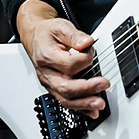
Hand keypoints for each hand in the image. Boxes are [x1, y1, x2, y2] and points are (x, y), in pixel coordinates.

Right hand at [17, 0, 109, 118]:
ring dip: (84, 104)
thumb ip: (74, 35)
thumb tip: (86, 43)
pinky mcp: (54, 88)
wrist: (35, 38)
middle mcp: (46, 73)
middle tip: (103, 84)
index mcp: (46, 56)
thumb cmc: (47, 34)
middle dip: (86, 88)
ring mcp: (49, 83)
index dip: (85, 58)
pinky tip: (92, 112)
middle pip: (65, 87)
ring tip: (99, 103)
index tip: (91, 50)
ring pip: (65, 99)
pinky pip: (66, 102)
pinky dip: (80, 109)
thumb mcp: (60, 26)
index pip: (68, 64)